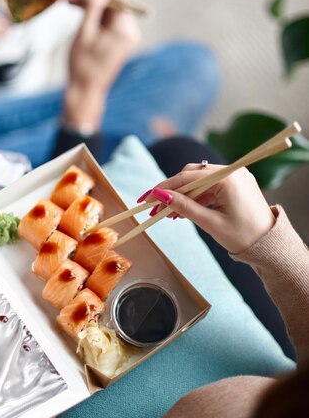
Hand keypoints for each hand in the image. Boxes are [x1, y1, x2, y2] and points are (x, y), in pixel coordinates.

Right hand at [63, 0, 140, 130]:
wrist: (85, 91)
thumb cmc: (82, 65)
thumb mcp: (85, 32)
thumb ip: (95, 7)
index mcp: (124, 29)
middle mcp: (129, 31)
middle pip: (114, 1)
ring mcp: (124, 36)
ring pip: (109, 10)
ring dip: (91, 3)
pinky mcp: (117, 41)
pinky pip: (107, 21)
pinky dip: (94, 15)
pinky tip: (77, 9)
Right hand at [138, 164, 275, 253]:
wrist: (270, 246)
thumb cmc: (244, 236)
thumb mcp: (210, 223)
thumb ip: (185, 206)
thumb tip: (160, 196)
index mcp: (228, 178)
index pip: (187, 178)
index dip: (164, 188)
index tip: (147, 198)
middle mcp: (232, 172)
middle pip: (192, 176)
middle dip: (173, 192)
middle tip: (156, 208)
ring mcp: (235, 177)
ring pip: (199, 182)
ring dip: (183, 196)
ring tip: (168, 214)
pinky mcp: (235, 185)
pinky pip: (209, 187)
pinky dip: (196, 198)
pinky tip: (183, 212)